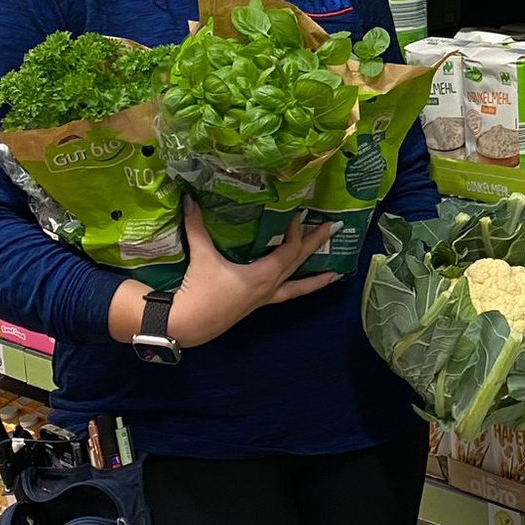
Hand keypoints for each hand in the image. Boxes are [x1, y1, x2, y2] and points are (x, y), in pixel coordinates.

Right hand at [168, 201, 339, 347]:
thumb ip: (197, 227)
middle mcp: (270, 287)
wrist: (187, 325)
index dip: (295, 230)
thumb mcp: (201, 257)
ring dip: (317, 278)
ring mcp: (265, 298)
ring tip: (337, 273)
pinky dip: (300, 290)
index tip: (299, 213)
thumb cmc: (199, 292)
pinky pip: (287, 295)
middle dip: (316, 244)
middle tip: (334, 228)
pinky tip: (303, 286)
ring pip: (298, 286)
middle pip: (299, 263)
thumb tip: (189, 199)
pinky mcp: (257, 305)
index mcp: (262, 275)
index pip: (288, 249)